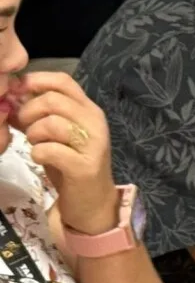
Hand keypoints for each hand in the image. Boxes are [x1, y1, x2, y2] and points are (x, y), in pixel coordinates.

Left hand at [9, 73, 118, 235]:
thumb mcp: (54, 134)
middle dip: (28, 112)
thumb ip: (37, 114)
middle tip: (23, 127)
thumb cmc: (70, 164)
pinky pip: (50, 150)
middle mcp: (95, 122)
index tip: (17, 95)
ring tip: (35, 144)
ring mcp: (93, 144)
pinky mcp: (85, 166)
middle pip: (53, 100)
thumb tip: (11, 96)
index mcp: (88, 109)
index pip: (62, 81)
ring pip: (51, 123)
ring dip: (33, 134)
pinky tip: (41, 159)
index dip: (35, 82)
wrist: (93, 201)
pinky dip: (38, 153)